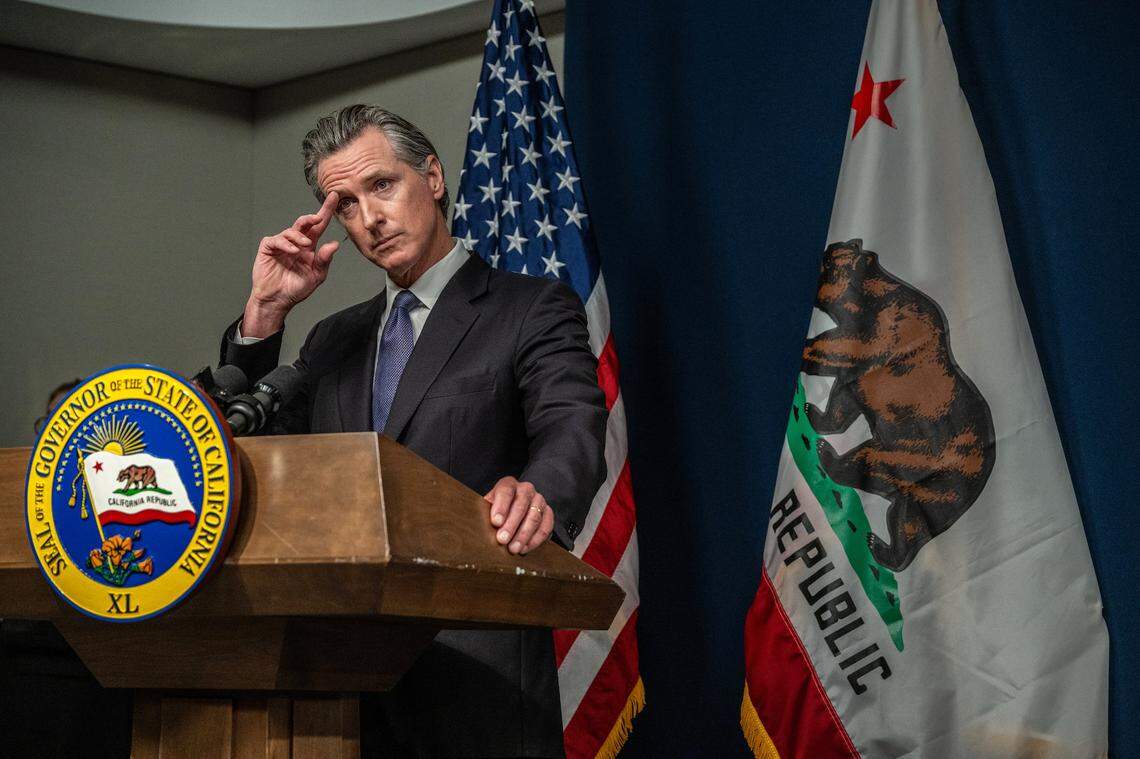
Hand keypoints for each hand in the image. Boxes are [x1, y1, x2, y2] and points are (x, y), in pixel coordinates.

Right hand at [242, 192, 341, 336]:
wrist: (278, 300)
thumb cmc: (296, 289)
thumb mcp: (316, 275)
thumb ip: (324, 259)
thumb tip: (335, 244)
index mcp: (309, 247)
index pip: (319, 226)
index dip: (326, 211)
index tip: (335, 197)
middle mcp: (296, 242)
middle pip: (304, 223)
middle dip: (312, 217)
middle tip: (318, 217)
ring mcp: (281, 244)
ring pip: (291, 230)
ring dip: (300, 236)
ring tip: (305, 246)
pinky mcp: (268, 247)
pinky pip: (277, 240)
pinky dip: (286, 244)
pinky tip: (293, 251)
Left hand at [484, 477, 554, 554]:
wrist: (511, 514)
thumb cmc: (495, 513)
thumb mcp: (486, 509)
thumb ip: (483, 513)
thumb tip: (476, 525)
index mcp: (508, 484)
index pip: (506, 491)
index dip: (500, 506)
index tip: (495, 522)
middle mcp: (526, 489)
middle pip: (521, 504)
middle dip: (511, 524)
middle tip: (502, 539)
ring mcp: (539, 500)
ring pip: (534, 516)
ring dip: (523, 535)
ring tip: (513, 549)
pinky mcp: (548, 513)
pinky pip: (546, 526)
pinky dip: (535, 539)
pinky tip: (525, 548)